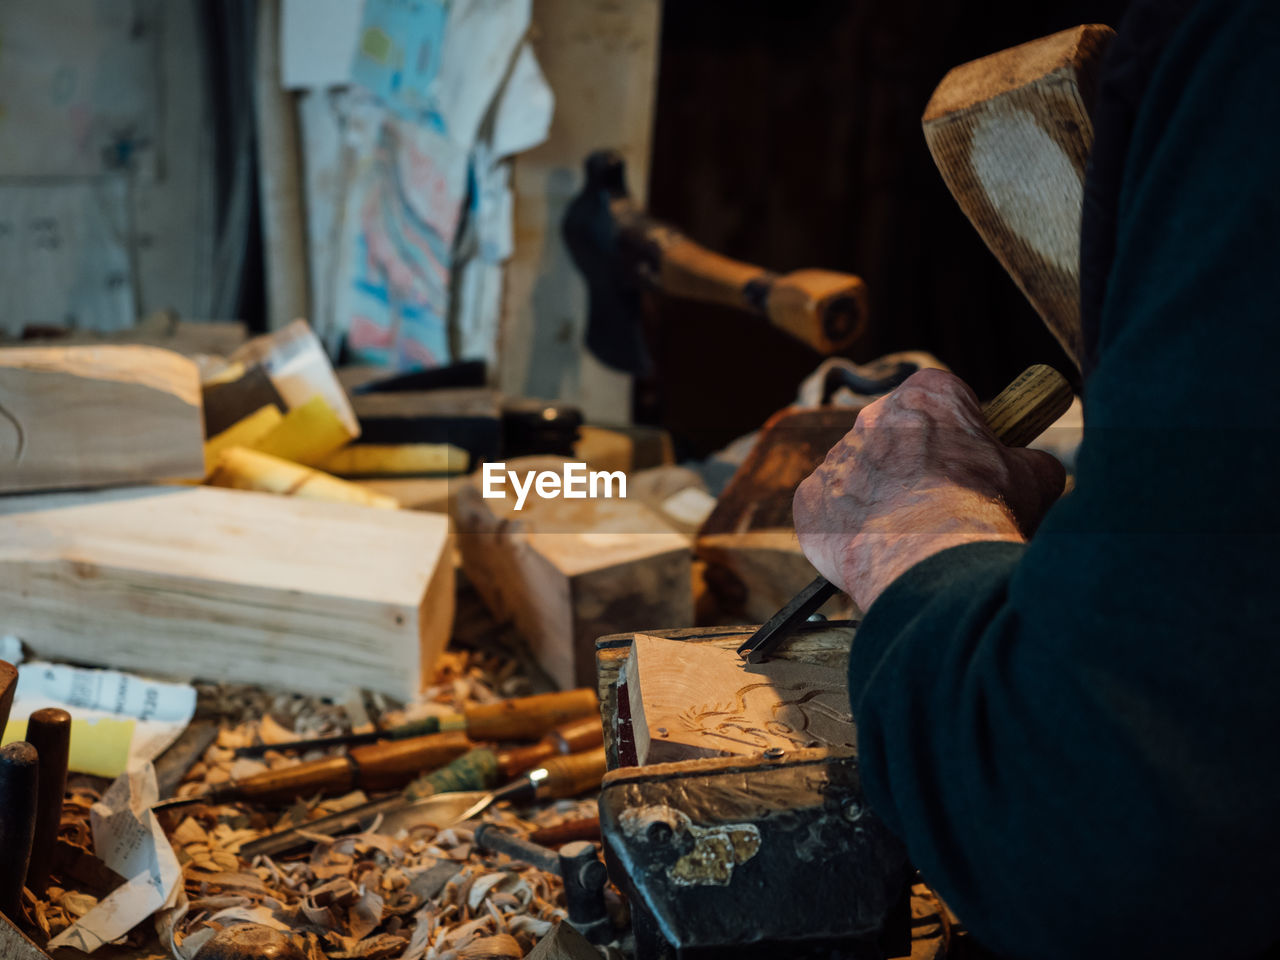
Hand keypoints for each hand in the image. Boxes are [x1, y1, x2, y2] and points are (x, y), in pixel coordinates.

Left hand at [794, 369, 1064, 610]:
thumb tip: (1031, 467)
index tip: (968, 459)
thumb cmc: (985, 514)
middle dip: (912, 464)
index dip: (958, 431)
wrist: (933, 562)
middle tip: (936, 503)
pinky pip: (827, 510)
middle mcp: (873, 416)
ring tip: (908, 534)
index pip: (941, 399)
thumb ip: (1026, 459)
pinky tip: (875, 548)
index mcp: (929, 395)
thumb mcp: (1033, 477)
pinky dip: (846, 529)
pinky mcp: (808, 500)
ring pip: (858, 473)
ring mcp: (835, 458)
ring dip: (878, 497)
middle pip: (894, 434)